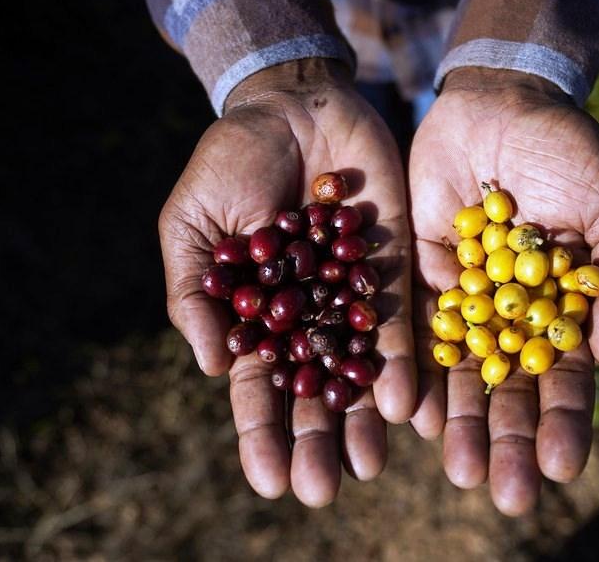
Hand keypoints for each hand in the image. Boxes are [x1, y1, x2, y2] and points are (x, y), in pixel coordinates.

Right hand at [158, 59, 415, 506]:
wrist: (291, 107)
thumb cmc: (229, 164)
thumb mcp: (192, 227)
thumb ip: (198, 295)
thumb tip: (216, 367)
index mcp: (258, 317)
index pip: (260, 387)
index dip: (262, 434)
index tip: (268, 481)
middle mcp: (309, 318)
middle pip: (314, 391)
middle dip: (317, 440)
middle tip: (321, 491)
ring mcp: (353, 296)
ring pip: (361, 369)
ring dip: (364, 418)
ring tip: (368, 466)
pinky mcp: (394, 268)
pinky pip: (400, 322)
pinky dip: (402, 363)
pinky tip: (405, 405)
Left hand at [408, 68, 598, 514]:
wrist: (502, 106)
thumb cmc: (573, 156)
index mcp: (563, 312)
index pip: (567, 380)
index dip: (566, 424)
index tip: (563, 468)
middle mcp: (511, 319)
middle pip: (510, 392)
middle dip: (509, 442)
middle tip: (507, 495)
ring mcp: (465, 302)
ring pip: (460, 373)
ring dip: (459, 422)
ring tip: (457, 468)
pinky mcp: (419, 279)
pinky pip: (415, 334)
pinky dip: (413, 372)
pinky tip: (410, 414)